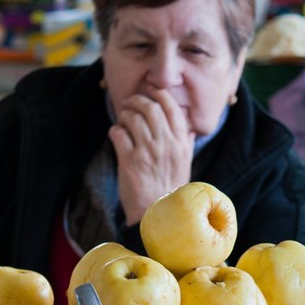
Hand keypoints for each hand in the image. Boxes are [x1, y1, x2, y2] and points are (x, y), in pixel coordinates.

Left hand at [109, 89, 191, 226]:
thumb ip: (186, 145)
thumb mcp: (185, 165)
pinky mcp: (130, 161)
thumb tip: (189, 130)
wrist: (157, 213)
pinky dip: (115, 130)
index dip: (158, 94)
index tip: (149, 91)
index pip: (171, 107)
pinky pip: (118, 133)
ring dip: (124, 115)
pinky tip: (116, 135)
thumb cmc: (170, 189)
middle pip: (150, 107)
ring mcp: (147, 152)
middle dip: (136, 101)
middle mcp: (166, 145)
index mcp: (181, 143)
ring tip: (122, 120)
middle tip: (129, 104)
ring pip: (132, 118)